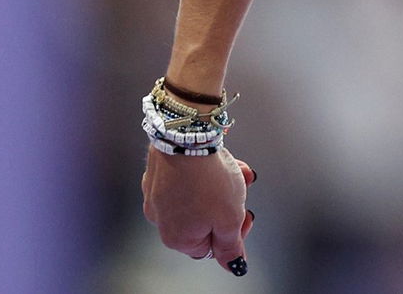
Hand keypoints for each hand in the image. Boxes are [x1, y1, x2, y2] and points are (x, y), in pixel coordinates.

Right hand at [142, 145, 256, 274]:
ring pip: (199, 196)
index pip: (210, 248)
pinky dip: (207, 171)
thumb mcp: (230, 219)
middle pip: (205, 220)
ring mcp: (157, 194)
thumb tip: (234, 266)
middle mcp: (162, 220)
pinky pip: (188, 177)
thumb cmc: (206, 179)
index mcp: (177, 238)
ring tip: (236, 170)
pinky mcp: (159, 172)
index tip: (244, 216)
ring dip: (223, 184)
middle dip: (228, 204)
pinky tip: (221, 160)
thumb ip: (231, 247)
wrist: (187, 136)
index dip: (232, 233)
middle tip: (241, 191)